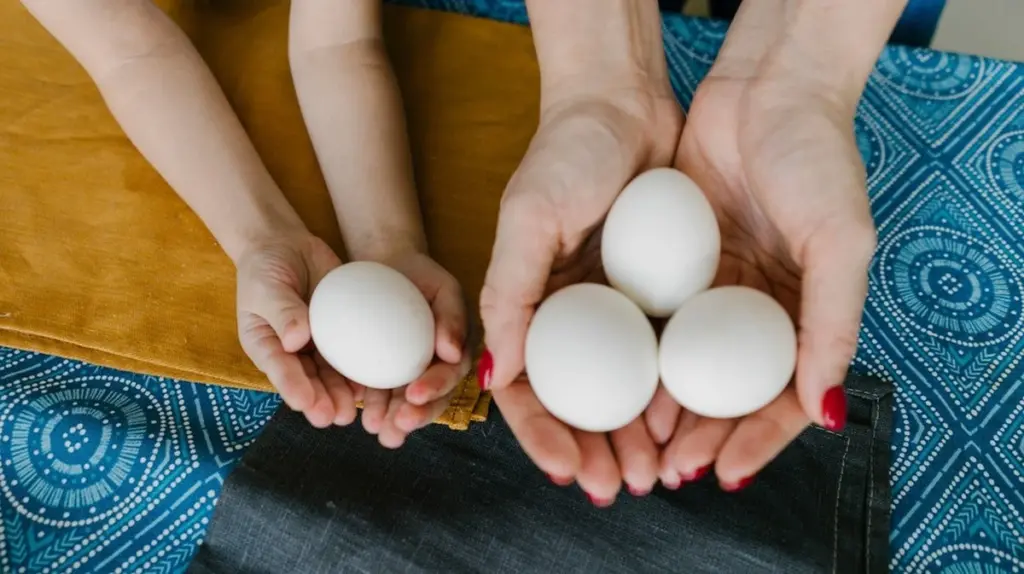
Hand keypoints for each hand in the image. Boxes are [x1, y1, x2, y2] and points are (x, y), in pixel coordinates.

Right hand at [235, 232, 352, 427]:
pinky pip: (351, 354)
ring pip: (330, 375)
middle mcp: (291, 352)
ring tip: (353, 412)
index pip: (278, 368)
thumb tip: (296, 340)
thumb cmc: (266, 267)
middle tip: (335, 417)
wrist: (287, 246)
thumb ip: (282, 311)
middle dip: (321, 400)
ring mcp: (316, 345)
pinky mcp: (341, 333)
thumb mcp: (266, 286)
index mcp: (265, 345)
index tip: (304, 403)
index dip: (292, 387)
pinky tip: (375, 384)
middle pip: (307, 380)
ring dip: (341, 394)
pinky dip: (361, 370)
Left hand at [360, 250, 469, 448]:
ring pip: (405, 404)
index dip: (435, 388)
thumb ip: (453, 316)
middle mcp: (437, 369)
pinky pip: (380, 393)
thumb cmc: (421, 276)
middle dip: (415, 416)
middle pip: (431, 399)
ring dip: (392, 419)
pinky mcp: (385, 374)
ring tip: (376, 429)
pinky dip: (372, 405)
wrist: (388, 268)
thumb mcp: (444, 288)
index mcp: (457, 351)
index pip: (451, 375)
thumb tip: (454, 354)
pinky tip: (360, 415)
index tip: (414, 396)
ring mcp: (410, 374)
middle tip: (396, 427)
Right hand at [480, 93, 683, 501]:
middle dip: (594, 451)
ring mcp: (613, 309)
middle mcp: (568, 316)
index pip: (525, 389)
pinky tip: (684, 422)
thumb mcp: (528, 217)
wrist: (626, 101)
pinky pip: (661, 356)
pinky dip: (668, 394)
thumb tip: (493, 375)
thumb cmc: (566, 151)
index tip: (573, 472)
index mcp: (526, 305)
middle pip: (576, 404)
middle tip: (624, 486)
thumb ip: (508, 292)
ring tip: (658, 472)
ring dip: (633, 437)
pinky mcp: (655, 295)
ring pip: (621, 392)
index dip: (544, 437)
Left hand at [660, 76, 875, 488]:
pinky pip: (657, 323)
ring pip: (688, 368)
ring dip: (668, 411)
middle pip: (729, 394)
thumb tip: (823, 411)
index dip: (756, 441)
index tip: (723, 473)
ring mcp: (715, 290)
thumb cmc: (818, 159)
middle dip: (704, 438)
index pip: (782, 399)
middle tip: (670, 472)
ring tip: (643, 446)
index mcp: (807, 315)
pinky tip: (622, 387)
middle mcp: (759, 310)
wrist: (765, 89)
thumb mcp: (840, 241)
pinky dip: (643, 360)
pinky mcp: (675, 265)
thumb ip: (833, 325)